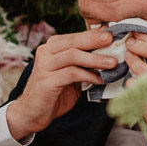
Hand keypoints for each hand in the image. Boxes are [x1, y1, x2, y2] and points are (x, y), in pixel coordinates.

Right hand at [6, 28, 121, 139]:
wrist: (33, 112)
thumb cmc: (54, 92)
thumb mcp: (71, 73)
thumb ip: (83, 63)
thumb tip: (108, 53)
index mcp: (53, 47)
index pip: (76, 36)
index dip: (94, 34)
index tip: (113, 33)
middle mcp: (46, 52)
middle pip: (74, 42)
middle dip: (95, 40)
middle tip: (112, 40)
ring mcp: (44, 66)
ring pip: (73, 55)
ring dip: (95, 59)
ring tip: (112, 63)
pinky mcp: (46, 81)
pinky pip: (71, 73)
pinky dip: (88, 75)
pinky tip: (99, 80)